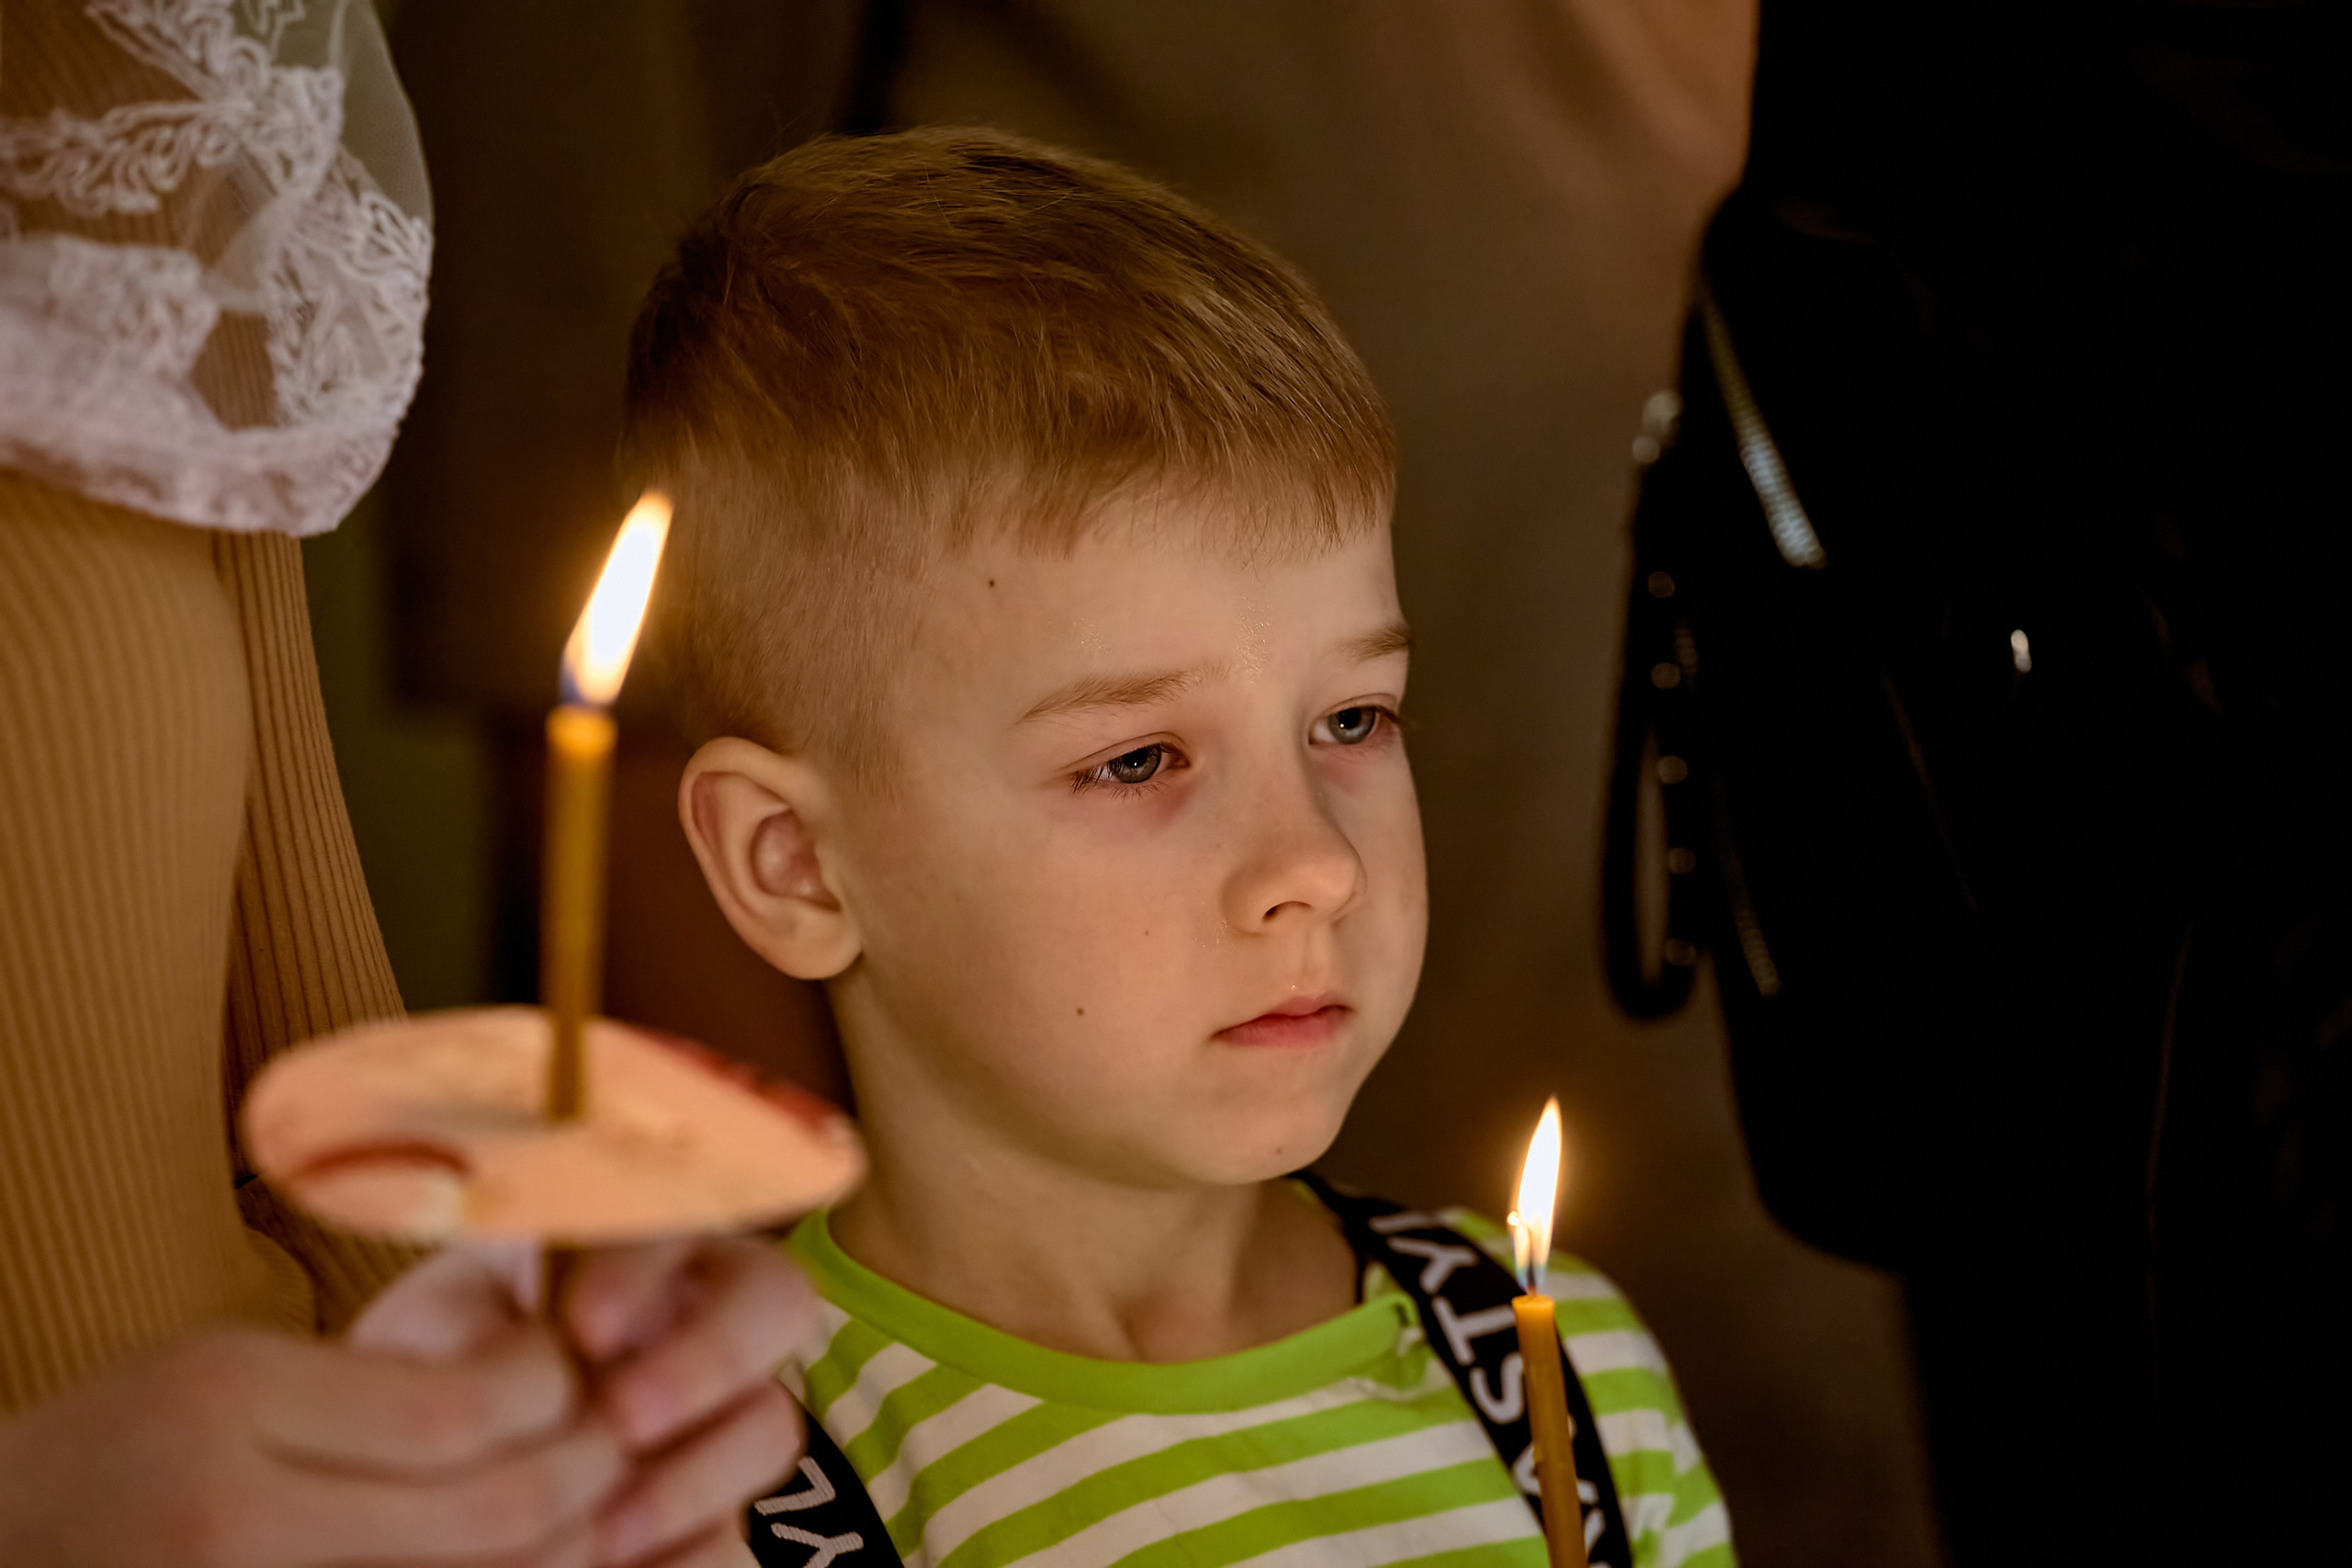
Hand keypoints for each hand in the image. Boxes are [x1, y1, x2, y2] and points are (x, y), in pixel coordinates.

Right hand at [0, 1316, 625, 1566]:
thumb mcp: (215, 1374)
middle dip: (590, 1470)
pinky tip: (516, 1559)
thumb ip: (368, 1385)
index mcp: (224, 1404)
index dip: (556, 1387)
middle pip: (504, 1510)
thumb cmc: (105, 1458)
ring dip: (566, 1546)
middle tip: (609, 1439)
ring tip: (577, 1504)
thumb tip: (542, 1387)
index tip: (565, 1367)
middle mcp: (234, 1519)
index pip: (471, 1408)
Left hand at [356, 1235, 815, 1565]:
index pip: (676, 1224)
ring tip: (605, 1528)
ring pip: (770, 1425)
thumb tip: (499, 1352)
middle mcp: (707, 1319)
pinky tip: (618, 1566)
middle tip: (626, 1419)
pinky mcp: (716, 1512)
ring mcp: (725, 1418)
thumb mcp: (435, 1328)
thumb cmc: (444, 1360)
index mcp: (643, 1250)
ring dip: (694, 1479)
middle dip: (709, 1360)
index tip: (584, 1328)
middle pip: (776, 1301)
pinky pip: (739, 1536)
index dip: (645, 1272)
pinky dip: (687, 1558)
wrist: (436, 1455)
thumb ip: (462, 1325)